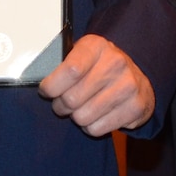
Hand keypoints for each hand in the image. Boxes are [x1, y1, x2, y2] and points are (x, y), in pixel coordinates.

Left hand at [37, 34, 154, 135]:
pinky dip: (91, 127)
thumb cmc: (100, 67)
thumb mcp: (82, 55)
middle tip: (63, 102)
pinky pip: (96, 129)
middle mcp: (116, 63)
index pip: (70, 70)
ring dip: (76, 116)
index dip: (52, 86)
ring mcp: (128, 86)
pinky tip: (97, 115)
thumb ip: (62, 63)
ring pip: (82, 117)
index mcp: (97, 46)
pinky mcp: (135, 108)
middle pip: (72, 99)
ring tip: (81, 108)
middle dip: (61, 105)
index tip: (46, 90)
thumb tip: (39, 79)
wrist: (137, 79)